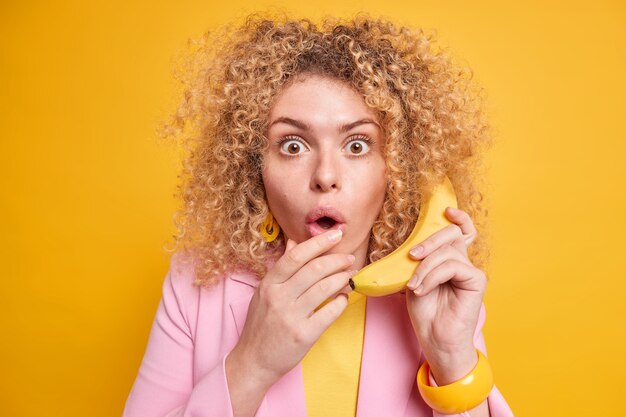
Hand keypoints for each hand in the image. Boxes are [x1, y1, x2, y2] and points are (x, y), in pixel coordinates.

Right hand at [232, 229, 356, 386]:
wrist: (253, 361)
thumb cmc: (261, 325)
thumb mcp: (264, 292)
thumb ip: (281, 268)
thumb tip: (293, 242)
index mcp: (269, 283)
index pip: (296, 255)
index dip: (319, 242)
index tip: (336, 234)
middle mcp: (279, 297)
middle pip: (314, 269)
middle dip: (337, 260)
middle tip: (349, 258)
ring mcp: (291, 316)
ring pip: (324, 288)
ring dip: (342, 279)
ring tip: (349, 276)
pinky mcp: (303, 335)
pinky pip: (329, 312)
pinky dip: (341, 302)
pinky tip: (344, 298)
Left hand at [405, 207, 486, 382]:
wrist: (435, 339)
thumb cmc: (426, 311)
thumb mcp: (415, 279)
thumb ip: (420, 260)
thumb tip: (415, 245)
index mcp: (450, 260)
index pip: (460, 232)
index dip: (458, 218)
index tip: (446, 210)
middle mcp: (463, 262)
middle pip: (452, 235)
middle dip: (429, 241)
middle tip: (412, 256)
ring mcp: (471, 270)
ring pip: (448, 252)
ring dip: (425, 267)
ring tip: (415, 286)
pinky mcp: (477, 280)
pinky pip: (452, 266)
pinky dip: (433, 275)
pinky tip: (423, 289)